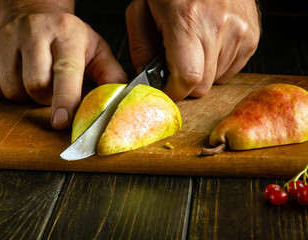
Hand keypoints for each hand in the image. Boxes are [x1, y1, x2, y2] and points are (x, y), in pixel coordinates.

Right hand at [0, 3, 126, 128]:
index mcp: (67, 34)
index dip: (65, 99)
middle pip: (35, 85)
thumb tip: (119, 99)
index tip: (62, 121)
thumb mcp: (97, 50)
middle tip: (53, 91)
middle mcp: (34, 31)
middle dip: (46, 100)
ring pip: (12, 89)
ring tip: (36, 81)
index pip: (65, 71)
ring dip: (26, 97)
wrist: (34, 14)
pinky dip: (6, 93)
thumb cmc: (68, 38)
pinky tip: (17, 78)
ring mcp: (6, 38)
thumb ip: (110, 75)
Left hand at [126, 0, 259, 100]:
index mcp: (187, 20)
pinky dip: (218, 65)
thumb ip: (140, 47)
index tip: (166, 90)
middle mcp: (218, 27)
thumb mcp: (141, 10)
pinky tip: (209, 44)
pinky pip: (231, 70)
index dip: (174, 92)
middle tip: (176, 65)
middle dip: (185, 84)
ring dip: (202, 72)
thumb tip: (147, 77)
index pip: (187, 79)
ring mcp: (239, 32)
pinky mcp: (252, 36)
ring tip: (195, 46)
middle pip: (202, 86)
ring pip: (216, 79)